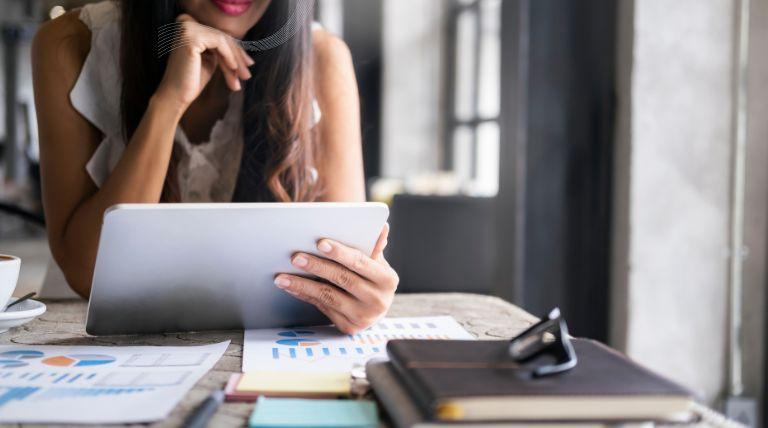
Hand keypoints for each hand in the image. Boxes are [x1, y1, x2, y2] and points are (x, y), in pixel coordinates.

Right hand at [155, 14, 253, 108]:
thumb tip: (244, 53)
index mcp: (189, 26)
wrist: (176, 96)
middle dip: (238, 57)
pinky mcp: (190, 36)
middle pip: (222, 37)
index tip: (248, 64)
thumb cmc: (192, 80)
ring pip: (223, 40)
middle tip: (247, 75)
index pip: (218, 36)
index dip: (235, 51)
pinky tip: (233, 69)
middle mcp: (185, 22)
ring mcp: (186, 28)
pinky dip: (229, 56)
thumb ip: (222, 50)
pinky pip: (219, 43)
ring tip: (241, 77)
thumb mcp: (211, 60)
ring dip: (235, 60)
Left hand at [275, 224, 398, 333]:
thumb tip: (382, 227)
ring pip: (328, 296)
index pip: (360, 262)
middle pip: (342, 279)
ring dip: (302, 285)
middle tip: (295, 257)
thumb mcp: (377, 262)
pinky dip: (304, 296)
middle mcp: (378, 301)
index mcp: (387, 280)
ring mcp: (363, 317)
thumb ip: (374, 246)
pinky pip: (322, 307)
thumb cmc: (372, 278)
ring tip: (282, 276)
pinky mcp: (348, 327)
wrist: (375, 308)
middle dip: (317, 267)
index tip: (320, 243)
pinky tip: (291, 287)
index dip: (340, 252)